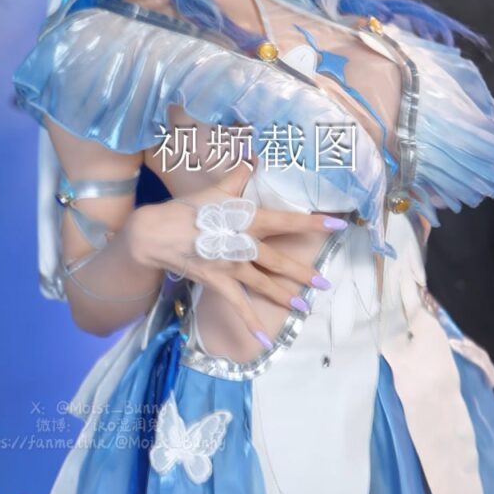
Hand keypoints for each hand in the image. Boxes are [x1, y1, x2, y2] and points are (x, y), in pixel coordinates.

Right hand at [126, 163, 348, 345]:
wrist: (154, 233)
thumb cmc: (186, 208)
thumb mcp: (215, 188)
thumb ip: (239, 174)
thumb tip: (254, 154)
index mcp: (247, 220)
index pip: (286, 220)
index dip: (313, 222)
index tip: (339, 225)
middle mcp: (243, 245)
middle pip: (279, 261)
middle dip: (303, 273)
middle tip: (325, 283)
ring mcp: (231, 266)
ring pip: (264, 284)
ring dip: (285, 296)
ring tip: (305, 307)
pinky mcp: (217, 282)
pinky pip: (238, 305)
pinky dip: (251, 322)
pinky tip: (265, 339)